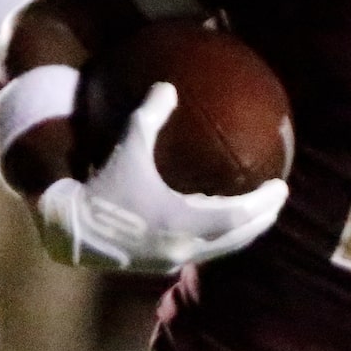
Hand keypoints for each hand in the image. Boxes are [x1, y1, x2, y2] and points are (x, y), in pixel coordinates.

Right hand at [33, 81, 287, 271]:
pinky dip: (222, 238)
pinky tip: (225, 223)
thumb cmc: (101, 185)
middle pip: (239, 236)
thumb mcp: (127, 147)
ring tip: (261, 211)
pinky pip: (206, 251)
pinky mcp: (164, 264)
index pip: (238, 216)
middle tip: (279, 198)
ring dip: (245, 231)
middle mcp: (184, 246)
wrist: (69, 229)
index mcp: (181, 221)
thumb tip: (168, 86)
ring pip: (223, 248)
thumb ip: (149, 115)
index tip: (281, 186)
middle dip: (263, 218)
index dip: (264, 203)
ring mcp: (175, 259)